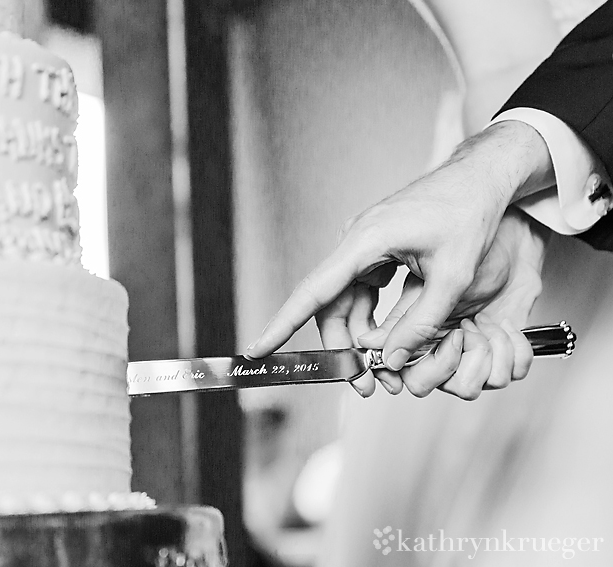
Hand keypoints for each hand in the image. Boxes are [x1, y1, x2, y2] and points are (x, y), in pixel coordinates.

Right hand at [246, 122, 552, 393]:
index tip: (257, 350)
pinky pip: (364, 294)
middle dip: (343, 349)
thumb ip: (422, 322)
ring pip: (347, 305)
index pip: (313, 291)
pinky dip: (374, 321)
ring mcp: (365, 249)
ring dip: (362, 339)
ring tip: (387, 372)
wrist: (482, 179)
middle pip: (330, 307)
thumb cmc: (469, 215)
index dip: (282, 324)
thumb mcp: (453, 276)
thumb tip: (391, 360)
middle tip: (367, 385)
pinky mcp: (377, 253)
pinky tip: (392, 341)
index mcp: (365, 242)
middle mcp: (356, 244)